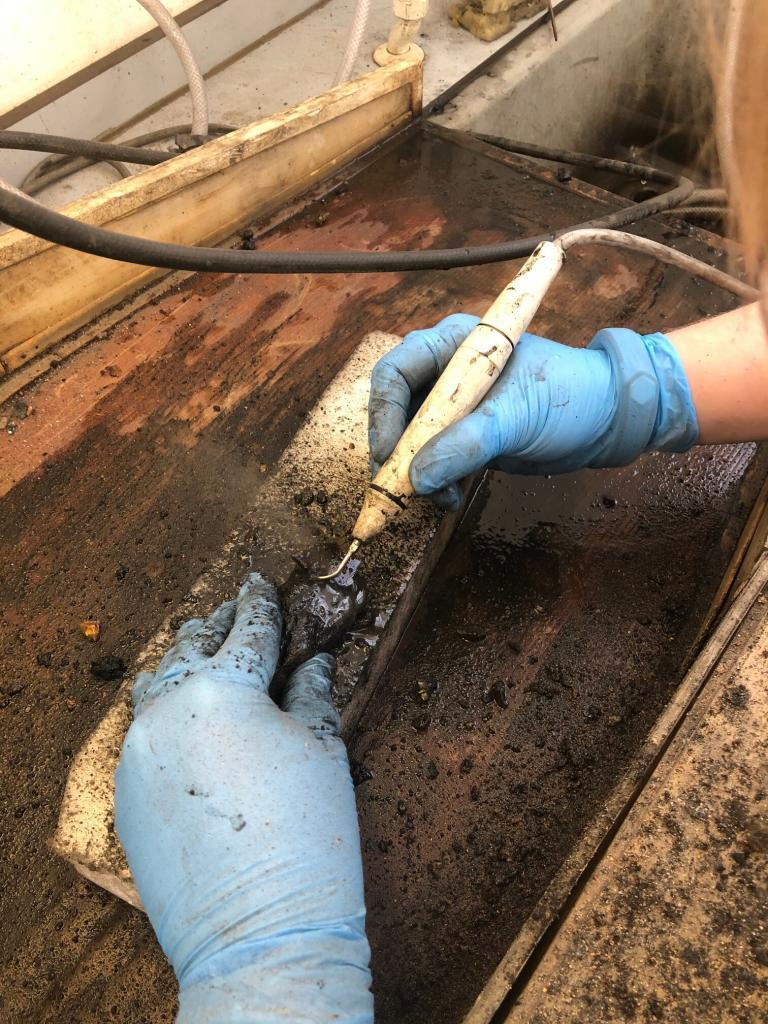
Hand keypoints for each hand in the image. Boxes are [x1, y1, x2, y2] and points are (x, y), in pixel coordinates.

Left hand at [115, 573, 372, 1023]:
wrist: (259, 931)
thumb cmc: (306, 834)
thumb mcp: (322, 749)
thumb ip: (313, 694)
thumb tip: (316, 662)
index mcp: (225, 687)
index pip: (248, 630)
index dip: (260, 602)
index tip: (261, 582)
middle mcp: (169, 708)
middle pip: (192, 646)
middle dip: (217, 623)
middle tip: (233, 608)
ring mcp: (139, 751)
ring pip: (154, 683)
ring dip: (181, 660)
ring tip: (200, 648)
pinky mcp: (127, 791)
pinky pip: (143, 730)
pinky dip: (165, 708)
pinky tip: (184, 715)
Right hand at [368, 314, 698, 498]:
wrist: (609, 419)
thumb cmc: (568, 397)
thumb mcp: (516, 417)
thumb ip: (465, 444)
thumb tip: (416, 477)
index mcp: (454, 344)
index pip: (394, 373)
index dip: (383, 414)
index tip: (388, 455)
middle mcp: (446, 371)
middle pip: (394, 408)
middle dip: (395, 450)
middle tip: (401, 488)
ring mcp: (454, 404)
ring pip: (410, 439)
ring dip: (415, 472)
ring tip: (441, 497)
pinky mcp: (464, 435)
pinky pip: (432, 459)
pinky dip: (434, 481)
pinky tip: (451, 497)